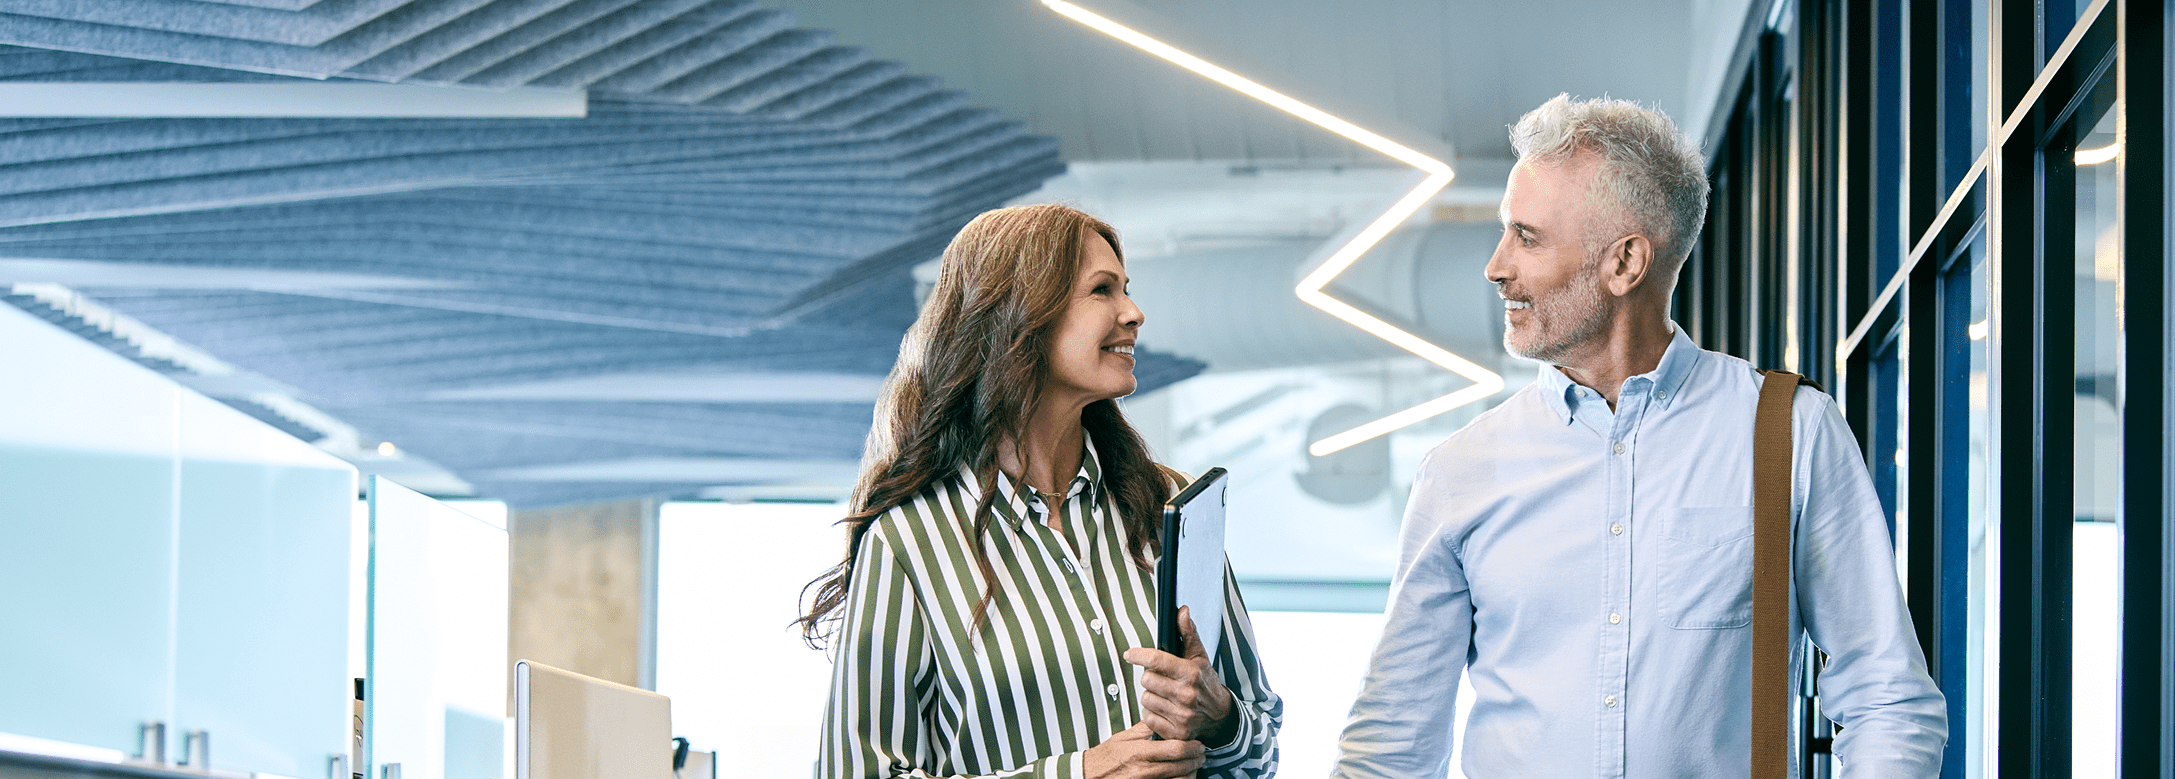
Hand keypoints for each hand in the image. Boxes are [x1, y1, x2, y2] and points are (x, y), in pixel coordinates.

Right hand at [1083, 721, 1202, 778]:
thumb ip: (1143, 729)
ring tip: (1194, 768)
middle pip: (1181, 767)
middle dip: (1196, 761)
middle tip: (1202, 755)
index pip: (1174, 749)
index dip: (1192, 747)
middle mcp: (1144, 770)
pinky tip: (1181, 778)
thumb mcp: (1122, 738)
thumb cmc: (1105, 757)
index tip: (1199, 744)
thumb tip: (1159, 718)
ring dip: (1190, 775)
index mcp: (1139, 752)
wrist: (1088, 776)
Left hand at [1123, 606, 1235, 743]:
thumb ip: (1188, 633)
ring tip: (1164, 694)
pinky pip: (1148, 718)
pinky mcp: (1176, 732)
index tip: (1130, 654)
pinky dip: (1152, 713)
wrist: (1220, 716)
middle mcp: (1186, 695)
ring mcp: (1181, 715)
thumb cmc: (1206, 683)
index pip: (1156, 660)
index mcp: (1191, 673)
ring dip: (1151, 695)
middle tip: (1160, 678)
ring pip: (1145, 699)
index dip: (1138, 655)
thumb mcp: (1199, 656)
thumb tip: (1182, 611)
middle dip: (1150, 677)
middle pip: (1146, 680)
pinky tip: (1165, 709)